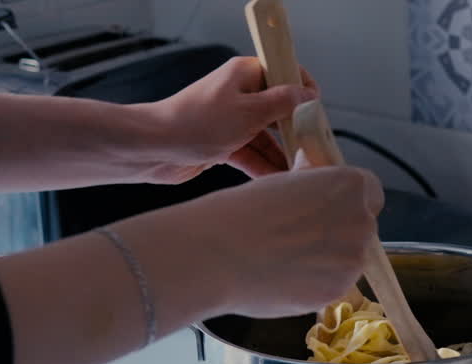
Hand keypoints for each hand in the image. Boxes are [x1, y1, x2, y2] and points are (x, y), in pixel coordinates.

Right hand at [113, 164, 383, 318]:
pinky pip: (332, 284)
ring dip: (326, 258)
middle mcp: (362, 223)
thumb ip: (310, 183)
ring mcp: (352, 261)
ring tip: (285, 258)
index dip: (345, 199)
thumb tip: (312, 171)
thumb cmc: (241, 212)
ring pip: (348, 258)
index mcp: (351, 186)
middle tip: (299, 235)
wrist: (217, 256)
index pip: (369, 191)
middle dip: (337, 230)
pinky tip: (284, 276)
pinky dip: (314, 282)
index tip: (324, 205)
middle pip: (361, 226)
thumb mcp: (282, 182)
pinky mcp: (337, 291)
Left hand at [140, 57, 317, 182]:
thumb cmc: (197, 122)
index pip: (283, 73)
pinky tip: (277, 180)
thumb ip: (283, 103)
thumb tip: (308, 94)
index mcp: (244, 75)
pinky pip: (251, 154)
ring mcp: (231, 120)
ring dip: (280, 154)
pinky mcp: (223, 143)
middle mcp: (239, 94)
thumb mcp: (249, 111)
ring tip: (299, 172)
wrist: (155, 148)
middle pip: (278, 110)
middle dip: (295, 129)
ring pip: (266, 137)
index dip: (302, 89)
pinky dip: (263, 166)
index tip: (316, 110)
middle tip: (312, 147)